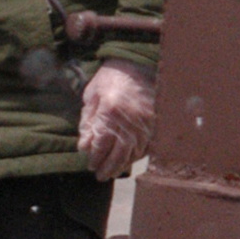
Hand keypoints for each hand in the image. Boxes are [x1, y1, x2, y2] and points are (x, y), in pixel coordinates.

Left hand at [79, 60, 155, 180]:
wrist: (136, 62)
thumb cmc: (110, 77)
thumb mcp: (92, 95)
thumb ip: (88, 121)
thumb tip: (84, 146)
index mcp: (110, 111)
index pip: (101, 144)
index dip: (95, 158)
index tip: (90, 165)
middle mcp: (129, 119)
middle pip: (118, 153)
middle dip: (108, 167)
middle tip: (100, 176)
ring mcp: (145, 122)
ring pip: (133, 152)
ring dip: (122, 165)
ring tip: (113, 172)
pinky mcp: (154, 122)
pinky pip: (146, 145)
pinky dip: (136, 156)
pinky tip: (128, 161)